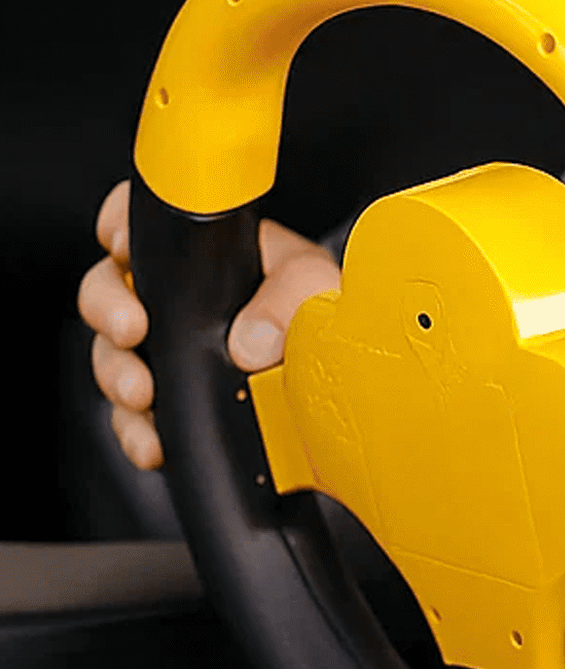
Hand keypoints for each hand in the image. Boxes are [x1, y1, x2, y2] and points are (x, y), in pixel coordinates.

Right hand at [77, 179, 342, 470]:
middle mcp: (182, 302)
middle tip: (131, 329)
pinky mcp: (177, 405)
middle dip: (108, 308)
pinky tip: (153, 444)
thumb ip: (294, 291)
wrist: (353, 398)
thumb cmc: (332, 323)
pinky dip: (136, 432)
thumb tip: (249, 340)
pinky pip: (134, 419)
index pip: (147, 224)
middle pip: (110, 289)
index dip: (121, 226)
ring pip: (114, 356)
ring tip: (143, 395)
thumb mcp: (322, 287)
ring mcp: (173, 355)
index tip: (123, 245)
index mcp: (212, 257)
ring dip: (118, 375)